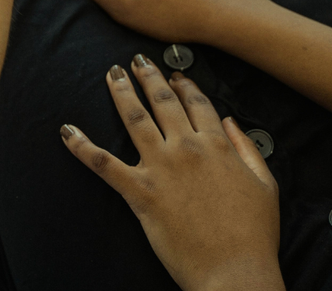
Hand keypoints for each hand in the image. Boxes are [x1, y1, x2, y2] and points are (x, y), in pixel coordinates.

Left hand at [61, 57, 282, 290]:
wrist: (236, 271)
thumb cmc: (254, 234)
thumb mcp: (264, 184)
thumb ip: (246, 147)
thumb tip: (229, 122)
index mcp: (217, 145)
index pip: (195, 103)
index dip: (183, 84)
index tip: (174, 74)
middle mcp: (186, 148)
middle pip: (162, 101)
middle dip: (148, 76)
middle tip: (136, 61)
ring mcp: (161, 168)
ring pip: (134, 118)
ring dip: (120, 93)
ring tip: (111, 75)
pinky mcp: (140, 192)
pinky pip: (103, 163)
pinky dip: (82, 146)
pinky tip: (67, 131)